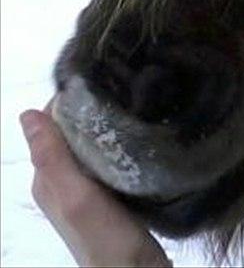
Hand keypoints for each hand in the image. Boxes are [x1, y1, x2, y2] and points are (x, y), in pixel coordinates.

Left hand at [19, 103, 171, 267]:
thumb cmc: (106, 238)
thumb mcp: (76, 196)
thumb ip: (51, 158)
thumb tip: (26, 114)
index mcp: (46, 179)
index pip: (51, 123)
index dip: (71, 99)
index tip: (102, 81)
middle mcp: (62, 181)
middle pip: (73, 131)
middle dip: (93, 108)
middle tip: (125, 88)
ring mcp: (86, 188)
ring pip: (92, 143)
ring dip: (108, 123)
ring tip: (136, 104)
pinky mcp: (110, 194)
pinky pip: (110, 157)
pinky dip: (121, 141)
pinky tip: (140, 134)